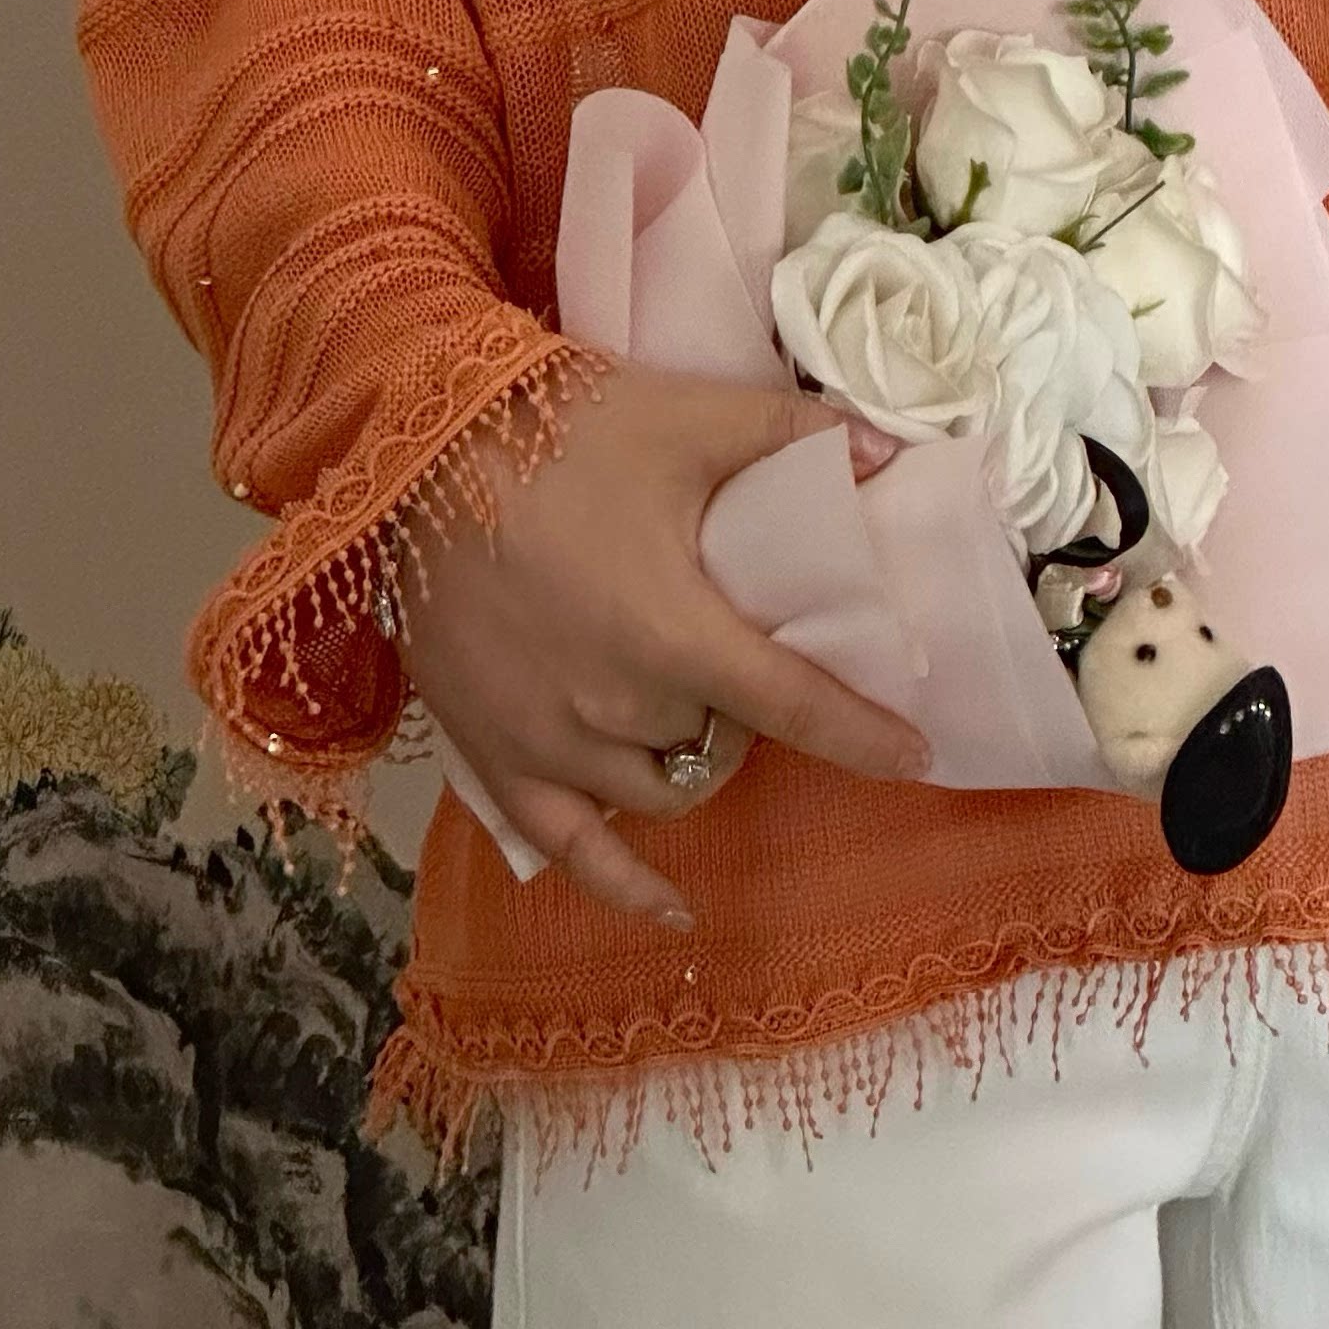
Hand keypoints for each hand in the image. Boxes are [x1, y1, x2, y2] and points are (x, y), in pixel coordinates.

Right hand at [393, 360, 934, 928]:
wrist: (410, 450)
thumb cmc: (555, 431)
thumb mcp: (689, 415)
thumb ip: (797, 433)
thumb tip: (892, 452)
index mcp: (676, 633)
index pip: (798, 707)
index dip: (866, 736)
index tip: (918, 753)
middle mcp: (618, 707)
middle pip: (722, 742)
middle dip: (744, 708)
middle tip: (738, 651)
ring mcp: (551, 742)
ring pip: (661, 790)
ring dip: (692, 758)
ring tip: (690, 706)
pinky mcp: (494, 754)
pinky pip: (567, 848)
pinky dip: (625, 884)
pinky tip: (673, 912)